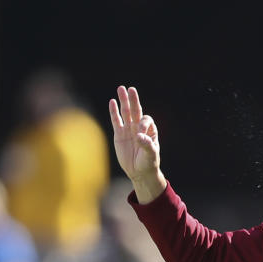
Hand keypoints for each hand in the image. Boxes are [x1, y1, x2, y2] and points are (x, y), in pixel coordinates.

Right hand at [109, 85, 165, 202]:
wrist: (139, 172)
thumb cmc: (148, 163)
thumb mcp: (151, 155)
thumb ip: (146, 145)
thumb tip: (138, 136)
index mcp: (150, 130)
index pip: (145, 120)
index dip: (142, 124)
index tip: (139, 136)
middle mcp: (139, 127)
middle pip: (136, 110)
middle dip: (133, 100)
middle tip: (130, 89)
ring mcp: (129, 130)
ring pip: (125, 112)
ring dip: (123, 101)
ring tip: (121, 88)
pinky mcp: (119, 134)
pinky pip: (116, 121)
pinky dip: (114, 112)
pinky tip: (112, 102)